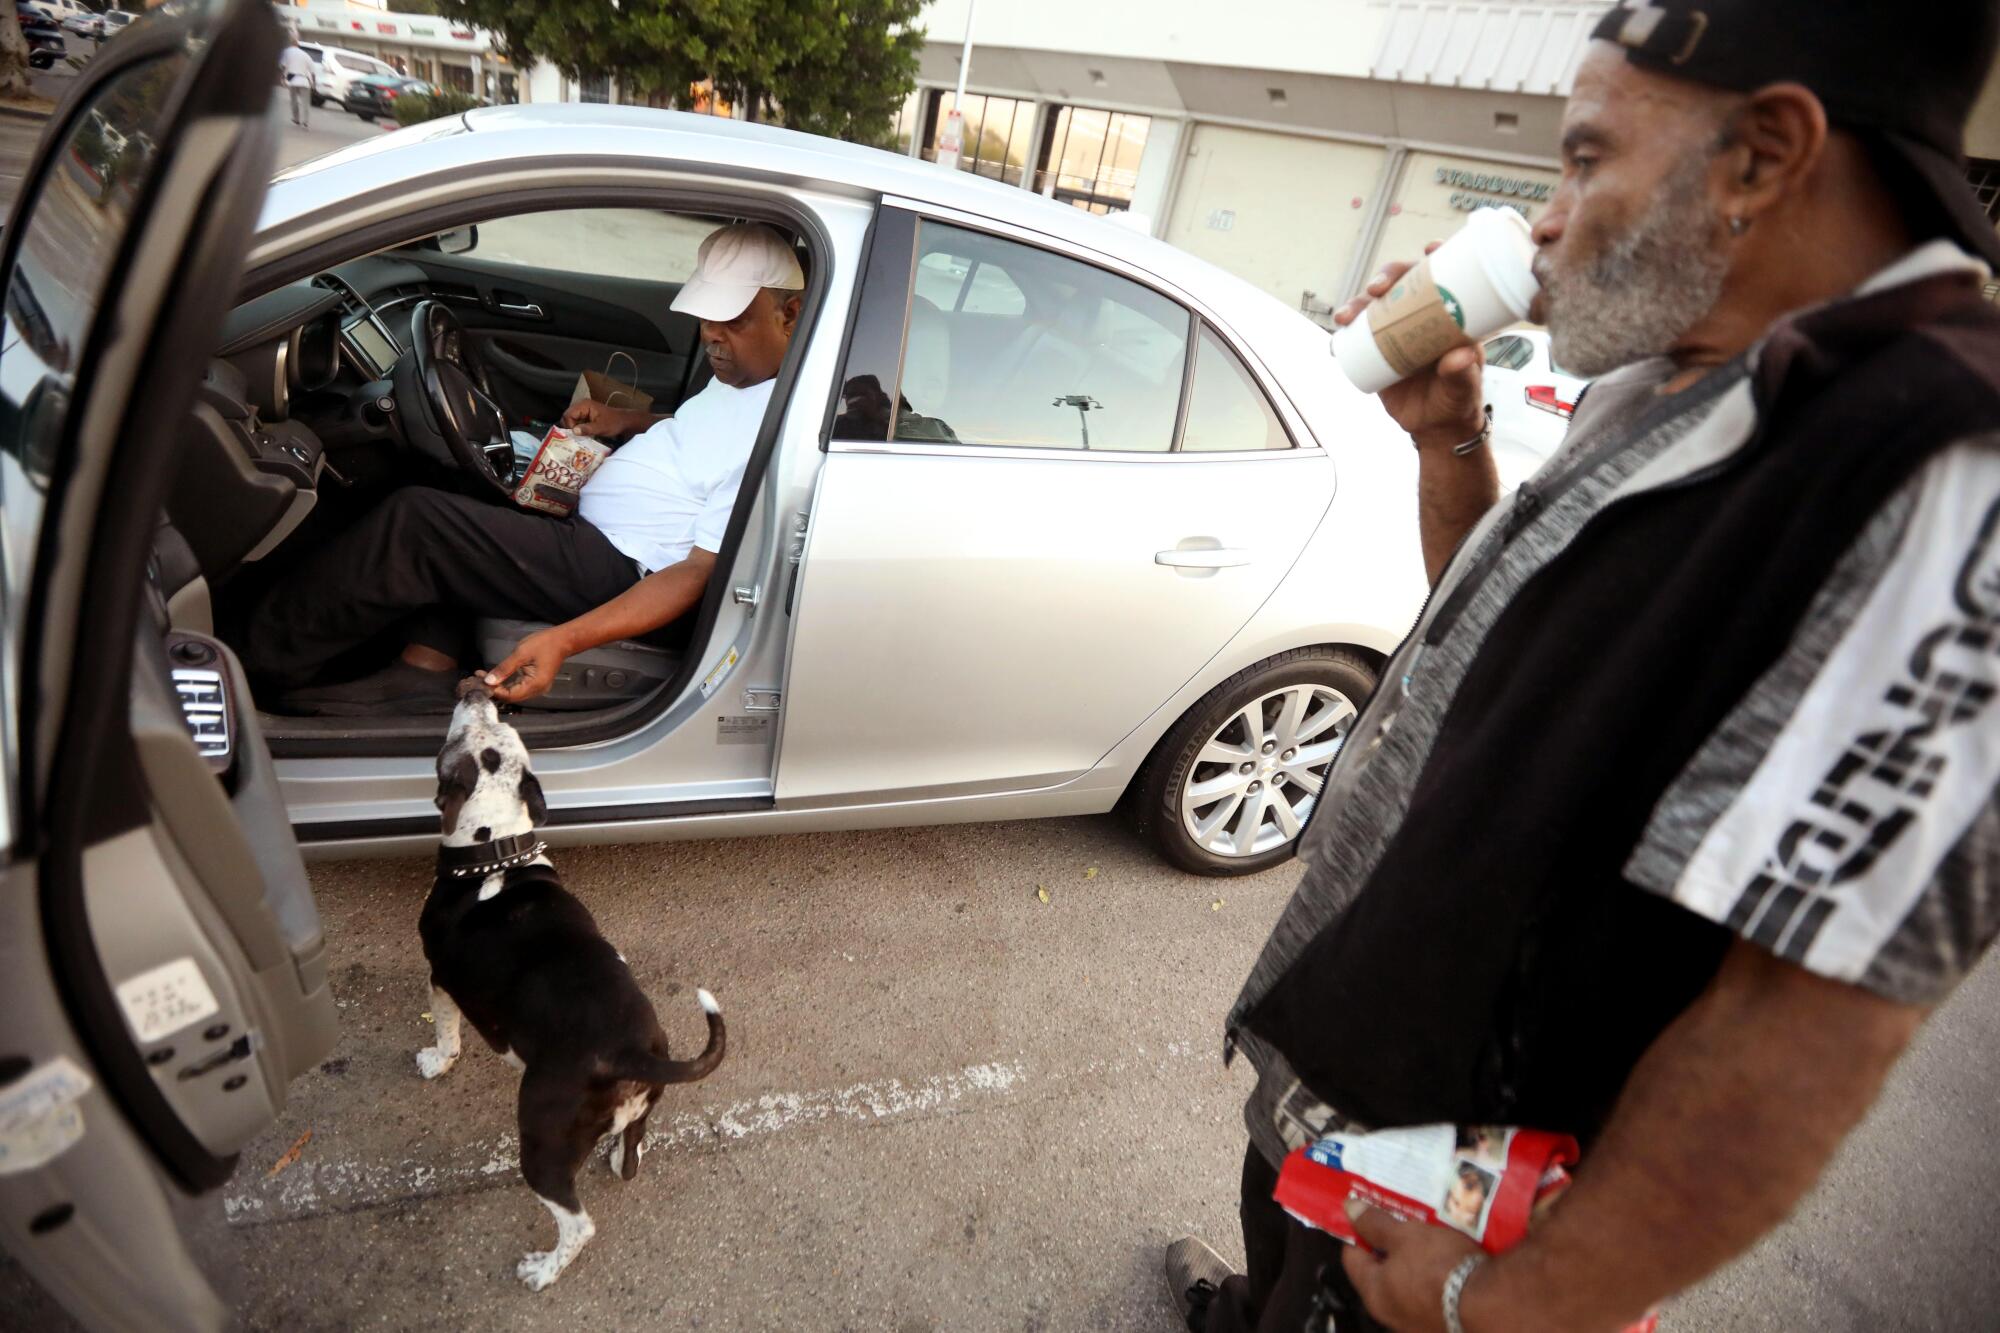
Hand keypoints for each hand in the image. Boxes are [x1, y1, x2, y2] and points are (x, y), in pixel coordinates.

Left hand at [484, 626, 573, 703]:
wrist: (562, 640)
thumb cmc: (544, 644)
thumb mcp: (521, 653)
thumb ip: (504, 668)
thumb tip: (489, 680)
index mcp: (535, 685)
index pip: (510, 695)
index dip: (494, 690)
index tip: (481, 681)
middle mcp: (537, 690)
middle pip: (511, 697)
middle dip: (494, 689)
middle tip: (479, 678)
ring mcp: (537, 688)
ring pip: (513, 693)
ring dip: (499, 686)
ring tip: (484, 676)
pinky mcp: (535, 683)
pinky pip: (518, 687)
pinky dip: (506, 683)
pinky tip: (497, 677)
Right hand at [561, 398, 645, 438]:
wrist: (624, 422)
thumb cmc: (614, 423)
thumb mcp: (601, 427)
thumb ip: (587, 429)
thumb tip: (574, 431)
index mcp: (584, 405)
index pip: (568, 415)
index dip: (569, 425)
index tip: (575, 435)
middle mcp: (581, 406)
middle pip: (567, 417)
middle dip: (569, 428)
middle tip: (574, 439)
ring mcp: (582, 411)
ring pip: (570, 421)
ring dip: (573, 430)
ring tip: (577, 439)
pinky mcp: (585, 417)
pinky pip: (576, 423)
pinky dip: (577, 430)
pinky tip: (581, 437)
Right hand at [1334, 243, 1488, 454]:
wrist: (1434, 427)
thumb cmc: (1456, 402)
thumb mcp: (1464, 389)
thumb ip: (1464, 374)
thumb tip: (1458, 356)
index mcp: (1449, 315)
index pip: (1443, 277)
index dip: (1435, 258)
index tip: (1430, 250)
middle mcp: (1421, 316)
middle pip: (1402, 283)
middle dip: (1387, 276)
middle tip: (1378, 288)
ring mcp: (1396, 330)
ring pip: (1375, 305)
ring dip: (1358, 302)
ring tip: (1347, 316)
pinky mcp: (1377, 349)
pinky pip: (1356, 335)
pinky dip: (1343, 334)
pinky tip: (1337, 335)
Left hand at [1341, 1202, 1483, 1332]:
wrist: (1492, 1303)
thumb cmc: (1440, 1266)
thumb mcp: (1404, 1235)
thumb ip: (1374, 1224)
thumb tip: (1348, 1209)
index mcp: (1374, 1294)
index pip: (1352, 1258)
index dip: (1358, 1232)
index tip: (1367, 1214)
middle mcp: (1393, 1314)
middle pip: (1382, 1272)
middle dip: (1389, 1246)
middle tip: (1399, 1220)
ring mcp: (1419, 1322)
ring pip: (1409, 1282)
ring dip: (1414, 1260)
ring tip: (1425, 1235)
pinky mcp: (1444, 1323)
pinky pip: (1432, 1292)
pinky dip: (1434, 1275)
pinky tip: (1446, 1256)